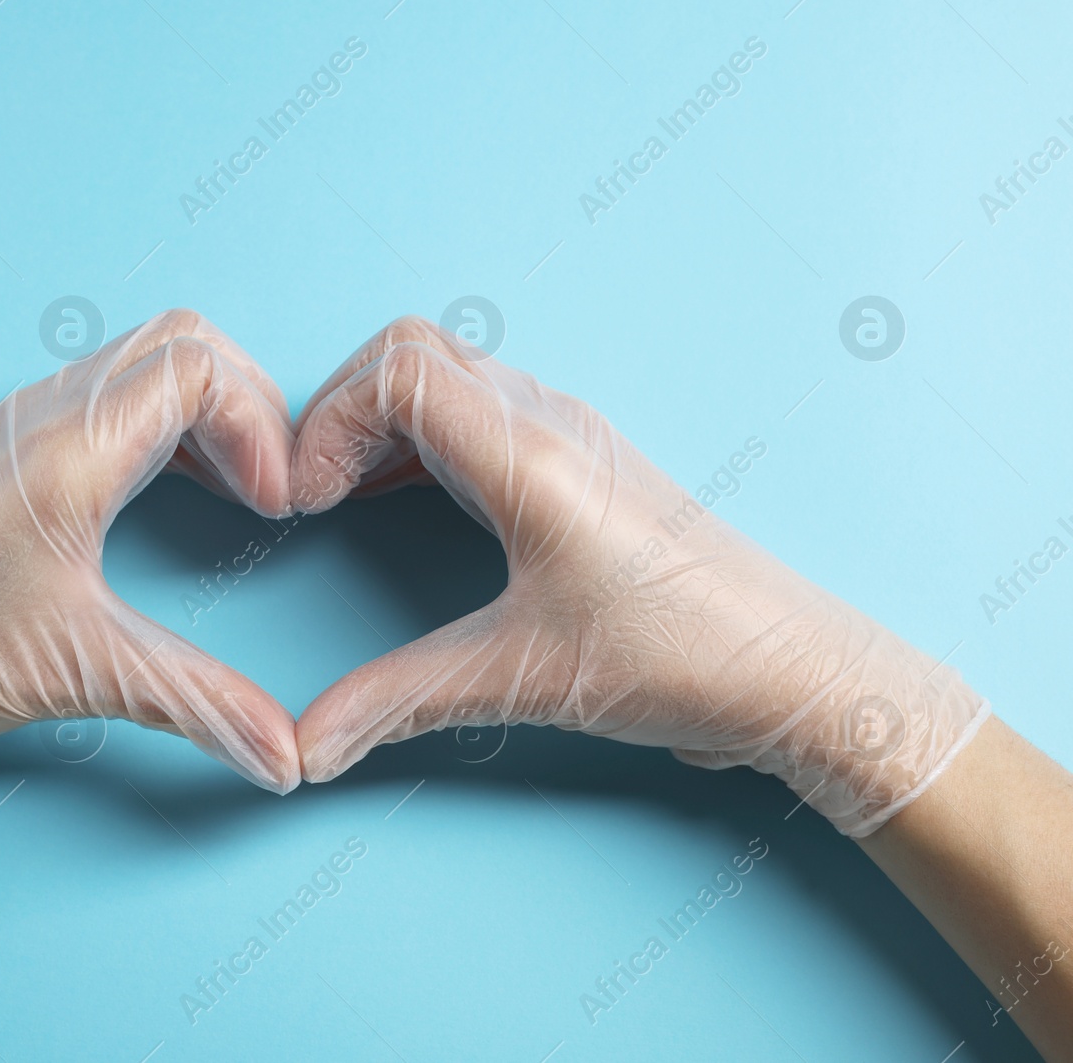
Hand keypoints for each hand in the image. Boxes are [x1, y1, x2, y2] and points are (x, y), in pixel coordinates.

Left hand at [0, 309, 300, 825]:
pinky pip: (107, 396)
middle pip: (180, 341)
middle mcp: (44, 415)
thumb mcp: (80, 673)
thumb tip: (284, 756)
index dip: (260, 427)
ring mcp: (21, 424)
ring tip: (238, 488)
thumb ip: (197, 704)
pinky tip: (178, 492)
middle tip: (270, 484)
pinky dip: (164, 424)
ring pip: (142, 360)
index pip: (199, 369)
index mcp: (69, 449)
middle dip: (247, 402)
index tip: (276, 506)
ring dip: (206, 409)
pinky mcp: (8, 450)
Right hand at [290, 317, 987, 834]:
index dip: (325, 422)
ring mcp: (572, 433)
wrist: (792, 670)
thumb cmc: (680, 657)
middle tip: (314, 493)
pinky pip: (481, 409)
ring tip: (346, 497)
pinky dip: (421, 437)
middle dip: (340, 409)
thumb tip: (306, 745)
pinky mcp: (584, 461)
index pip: (398, 370)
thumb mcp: (523, 678)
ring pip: (449, 373)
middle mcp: (551, 421)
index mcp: (531, 455)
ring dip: (381, 420)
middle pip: (413, 350)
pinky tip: (405, 501)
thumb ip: (398, 702)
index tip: (304, 502)